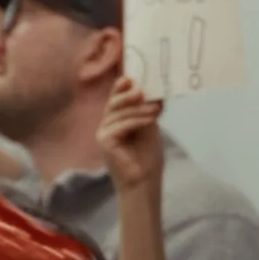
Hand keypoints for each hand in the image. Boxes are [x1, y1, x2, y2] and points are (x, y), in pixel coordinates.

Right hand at [98, 78, 166, 193]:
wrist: (144, 181)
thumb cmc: (147, 156)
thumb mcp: (149, 126)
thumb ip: (146, 110)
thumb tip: (153, 92)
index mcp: (115, 121)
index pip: (115, 100)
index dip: (120, 88)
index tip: (130, 79)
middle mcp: (106, 126)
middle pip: (114, 104)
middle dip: (128, 95)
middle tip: (142, 91)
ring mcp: (103, 134)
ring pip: (119, 114)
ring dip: (139, 109)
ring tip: (156, 109)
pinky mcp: (104, 142)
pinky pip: (121, 126)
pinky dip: (137, 121)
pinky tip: (151, 120)